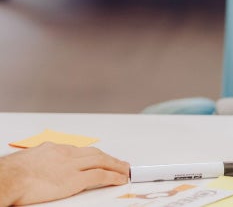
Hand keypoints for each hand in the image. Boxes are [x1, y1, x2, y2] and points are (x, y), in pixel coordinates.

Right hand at [0, 142, 128, 205]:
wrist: (8, 178)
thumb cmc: (12, 174)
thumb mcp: (29, 160)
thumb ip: (42, 160)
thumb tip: (43, 167)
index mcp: (54, 149)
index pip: (80, 151)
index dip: (94, 155)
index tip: (101, 158)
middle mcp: (66, 154)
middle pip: (95, 154)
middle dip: (109, 158)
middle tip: (120, 162)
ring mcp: (71, 166)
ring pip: (101, 162)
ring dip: (116, 165)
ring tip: (124, 170)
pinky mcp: (74, 180)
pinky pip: (99, 176)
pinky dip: (112, 176)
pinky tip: (119, 179)